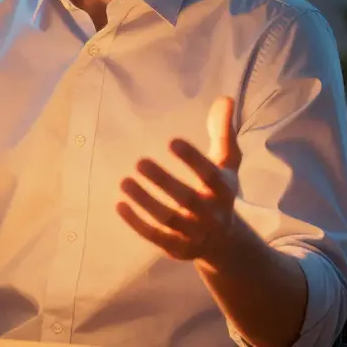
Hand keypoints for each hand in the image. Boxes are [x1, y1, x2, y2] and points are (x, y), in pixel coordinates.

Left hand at [117, 96, 242, 262]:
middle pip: (188, 200)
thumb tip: (224, 98)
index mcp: (224, 191)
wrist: (225, 242)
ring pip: (168, 219)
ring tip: (125, 181)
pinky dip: (136, 223)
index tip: (172, 141)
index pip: (211, 175)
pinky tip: (119, 204)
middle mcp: (212, 215)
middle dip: (164, 181)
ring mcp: (194, 234)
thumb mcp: (227, 163)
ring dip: (145, 201)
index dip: (193, 159)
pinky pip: (155, 237)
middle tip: (140, 161)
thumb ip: (222, 132)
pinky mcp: (177, 248)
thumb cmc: (218, 192)